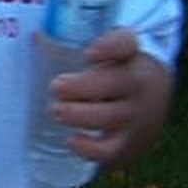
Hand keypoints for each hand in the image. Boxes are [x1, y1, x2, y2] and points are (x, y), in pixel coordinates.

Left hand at [49, 28, 174, 168]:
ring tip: (57, 109)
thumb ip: (74, 45)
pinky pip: (110, 150)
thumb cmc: (115, 75)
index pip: (125, 44)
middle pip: (115, 82)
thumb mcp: (108, 57)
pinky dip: (89, 147)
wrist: (153, 102)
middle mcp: (139, 85)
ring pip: (110, 116)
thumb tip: (34, 37)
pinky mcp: (131, 144)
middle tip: (56, 87)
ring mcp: (138, 116)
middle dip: (79, 87)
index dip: (110, 47)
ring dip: (78, 114)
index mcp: (131, 56)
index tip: (90, 53)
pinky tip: (72, 139)